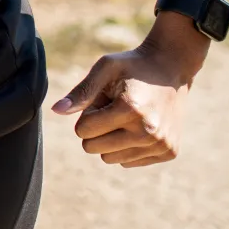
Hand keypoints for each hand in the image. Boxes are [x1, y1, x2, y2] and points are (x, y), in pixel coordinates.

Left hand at [52, 13, 209, 167]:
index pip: (83, 131)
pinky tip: (141, 126)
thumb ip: (81, 92)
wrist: (172, 68)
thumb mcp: (104, 69)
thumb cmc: (132, 66)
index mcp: (130, 109)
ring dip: (111, 139)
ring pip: (110, 159)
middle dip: (96, 129)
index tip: (103, 99)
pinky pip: (129, 163)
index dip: (87, 114)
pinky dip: (128, 147)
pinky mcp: (169, 152)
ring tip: (128, 116)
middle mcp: (148, 131)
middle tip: (113, 108)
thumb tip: (55, 110)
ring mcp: (161, 144)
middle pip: (94, 148)